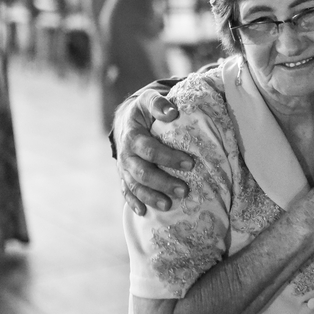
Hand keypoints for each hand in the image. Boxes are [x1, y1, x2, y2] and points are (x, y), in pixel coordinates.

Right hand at [116, 88, 191, 214]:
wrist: (125, 120)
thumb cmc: (143, 112)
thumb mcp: (148, 100)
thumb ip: (159, 103)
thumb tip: (173, 113)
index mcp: (132, 135)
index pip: (150, 149)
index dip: (169, 158)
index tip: (190, 163)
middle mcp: (125, 154)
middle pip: (142, 172)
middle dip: (163, 183)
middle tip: (184, 190)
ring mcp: (123, 167)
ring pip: (135, 186)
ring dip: (151, 197)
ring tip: (168, 206)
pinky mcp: (123, 176)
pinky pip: (126, 191)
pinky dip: (134, 203)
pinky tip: (144, 212)